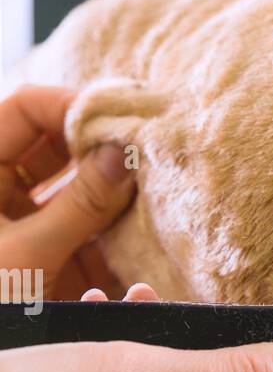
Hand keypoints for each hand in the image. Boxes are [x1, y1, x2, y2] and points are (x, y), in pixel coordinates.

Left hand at [0, 85, 135, 300]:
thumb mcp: (26, 254)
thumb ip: (80, 205)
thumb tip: (122, 155)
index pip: (29, 109)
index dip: (76, 107)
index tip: (127, 121)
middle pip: (57, 151)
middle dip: (104, 158)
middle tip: (151, 164)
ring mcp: (18, 228)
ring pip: (75, 197)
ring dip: (115, 207)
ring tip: (154, 213)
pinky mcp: (40, 264)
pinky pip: (80, 241)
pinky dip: (109, 249)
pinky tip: (141, 259)